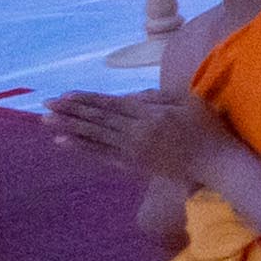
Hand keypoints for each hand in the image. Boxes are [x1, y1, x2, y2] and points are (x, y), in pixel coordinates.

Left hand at [45, 86, 231, 192]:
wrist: (216, 165)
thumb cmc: (208, 130)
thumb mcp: (188, 103)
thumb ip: (158, 97)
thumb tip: (129, 97)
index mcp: (150, 114)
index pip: (110, 104)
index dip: (86, 100)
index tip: (64, 95)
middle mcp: (136, 132)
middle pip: (97, 119)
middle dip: (69, 112)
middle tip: (45, 105)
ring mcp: (133, 150)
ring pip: (94, 136)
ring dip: (69, 128)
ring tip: (46, 121)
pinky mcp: (133, 165)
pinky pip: (101, 154)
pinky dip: (81, 147)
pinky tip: (64, 142)